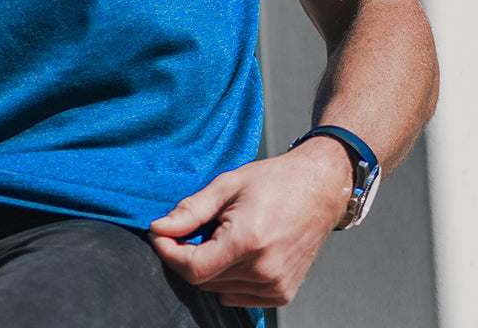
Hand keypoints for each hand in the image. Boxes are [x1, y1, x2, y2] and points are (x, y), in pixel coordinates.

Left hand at [148, 140, 352, 307]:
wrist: (318, 189)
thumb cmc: (274, 181)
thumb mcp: (226, 185)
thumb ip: (190, 211)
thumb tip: (159, 228)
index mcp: (248, 241)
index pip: (193, 268)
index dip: (169, 253)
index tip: (160, 235)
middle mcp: (264, 270)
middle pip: (203, 280)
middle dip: (186, 256)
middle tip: (189, 230)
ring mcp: (276, 286)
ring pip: (219, 290)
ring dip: (209, 268)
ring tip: (221, 236)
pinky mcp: (282, 294)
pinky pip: (239, 296)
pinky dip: (228, 279)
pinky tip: (236, 252)